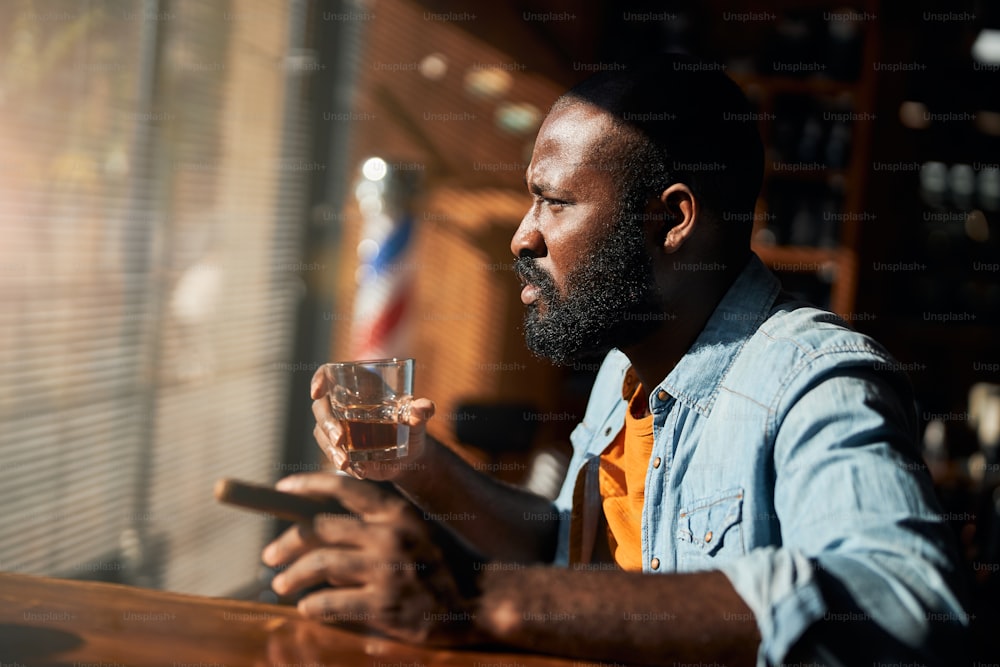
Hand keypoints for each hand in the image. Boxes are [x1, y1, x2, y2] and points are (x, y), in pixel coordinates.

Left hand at [261, 473, 483, 646]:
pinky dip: (313, 605)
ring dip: (292, 575)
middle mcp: (389, 534)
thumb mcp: (419, 528)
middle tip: (268, 556)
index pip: (343, 486)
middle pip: (320, 529)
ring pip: (320, 565)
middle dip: (287, 542)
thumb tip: (329, 533)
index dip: (307, 484)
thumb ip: (380, 524)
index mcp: (397, 511)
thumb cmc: (448, 562)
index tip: (281, 488)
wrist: (485, 598)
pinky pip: (333, 602)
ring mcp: (386, 570)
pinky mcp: (386, 605)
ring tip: (281, 584)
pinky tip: (307, 608)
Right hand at [310, 366, 434, 480]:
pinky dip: (342, 464)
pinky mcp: (339, 449)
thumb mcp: (419, 419)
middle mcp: (342, 405)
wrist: (410, 456)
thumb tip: (425, 407)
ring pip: (321, 434)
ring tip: (345, 464)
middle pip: (321, 408)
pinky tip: (358, 472)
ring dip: (330, 449)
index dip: (319, 380)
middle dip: (326, 424)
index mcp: (358, 388)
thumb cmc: (412, 427)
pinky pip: (331, 454)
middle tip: (340, 439)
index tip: (316, 393)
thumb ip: (421, 411)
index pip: (329, 375)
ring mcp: (338, 427)